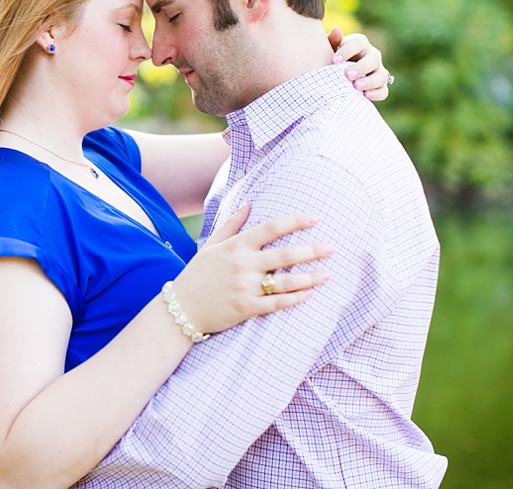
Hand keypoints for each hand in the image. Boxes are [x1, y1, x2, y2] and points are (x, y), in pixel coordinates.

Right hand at [171, 204, 332, 334]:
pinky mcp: (246, 308)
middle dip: (312, 250)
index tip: (315, 218)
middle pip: (285, 254)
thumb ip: (231, 224)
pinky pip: (277, 303)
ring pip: (286, 281)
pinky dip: (295, 299)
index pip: (271, 228)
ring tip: (327, 275)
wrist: (181, 308)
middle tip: (332, 248)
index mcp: (235, 246)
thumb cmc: (197, 275)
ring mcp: (245, 287)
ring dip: (310, 278)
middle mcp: (243, 264)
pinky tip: (308, 295)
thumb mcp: (211, 246)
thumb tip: (249, 204)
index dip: (295, 221)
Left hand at [327, 27, 391, 101]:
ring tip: (356, 87)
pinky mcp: (380, 86)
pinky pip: (383, 90)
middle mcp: (372, 55)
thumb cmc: (332, 59)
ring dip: (370, 81)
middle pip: (373, 59)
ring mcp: (378, 71)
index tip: (334, 61)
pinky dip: (376, 93)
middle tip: (347, 75)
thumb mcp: (329, 49)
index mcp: (360, 44)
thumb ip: (332, 41)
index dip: (347, 51)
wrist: (334, 75)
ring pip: (381, 75)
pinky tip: (365, 96)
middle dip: (361, 67)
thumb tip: (336, 31)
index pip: (358, 43)